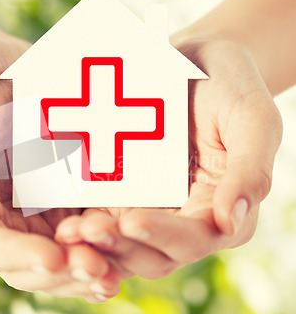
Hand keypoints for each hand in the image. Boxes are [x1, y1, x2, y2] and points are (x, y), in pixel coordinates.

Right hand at [0, 36, 121, 301]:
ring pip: (66, 256)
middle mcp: (10, 218)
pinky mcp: (75, 196)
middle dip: (65, 272)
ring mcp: (45, 210)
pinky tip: (134, 248)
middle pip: (33, 265)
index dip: (19, 255)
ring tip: (117, 272)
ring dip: (90, 269)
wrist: (9, 64)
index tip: (51, 257)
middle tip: (98, 269)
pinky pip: (93, 229)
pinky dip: (110, 246)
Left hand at [56, 40, 282, 277]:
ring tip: (68, 231)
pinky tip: (61, 217)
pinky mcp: (124, 194)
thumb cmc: (231, 85)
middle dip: (120, 246)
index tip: (131, 220)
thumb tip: (229, 223)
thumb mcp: (253, 118)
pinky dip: (84, 224)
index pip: (196, 239)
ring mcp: (151, 209)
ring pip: (123, 244)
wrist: (194, 60)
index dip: (164, 236)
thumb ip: (249, 170)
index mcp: (221, 210)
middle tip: (86, 231)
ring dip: (96, 245)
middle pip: (153, 253)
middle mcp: (185, 219)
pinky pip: (103, 217)